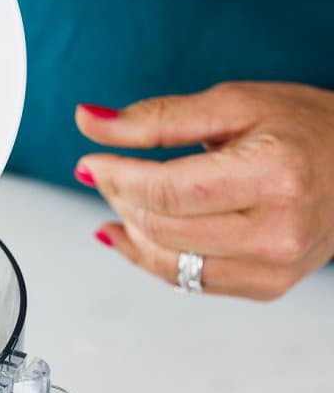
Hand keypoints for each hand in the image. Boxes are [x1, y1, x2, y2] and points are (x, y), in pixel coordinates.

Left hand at [74, 82, 333, 300]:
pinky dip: (149, 255)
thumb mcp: (233, 105)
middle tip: (107, 171)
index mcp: (274, 176)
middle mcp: (278, 231)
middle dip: (120, 198)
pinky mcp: (267, 287)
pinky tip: (128, 231)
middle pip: (162, 226)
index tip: (90, 161)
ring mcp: (274, 267)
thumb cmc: (305, 127)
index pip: (167, 190)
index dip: (117, 176)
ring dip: (129, 228)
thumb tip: (87, 120)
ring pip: (167, 260)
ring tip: (122, 196)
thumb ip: (156, 118)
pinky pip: (187, 280)